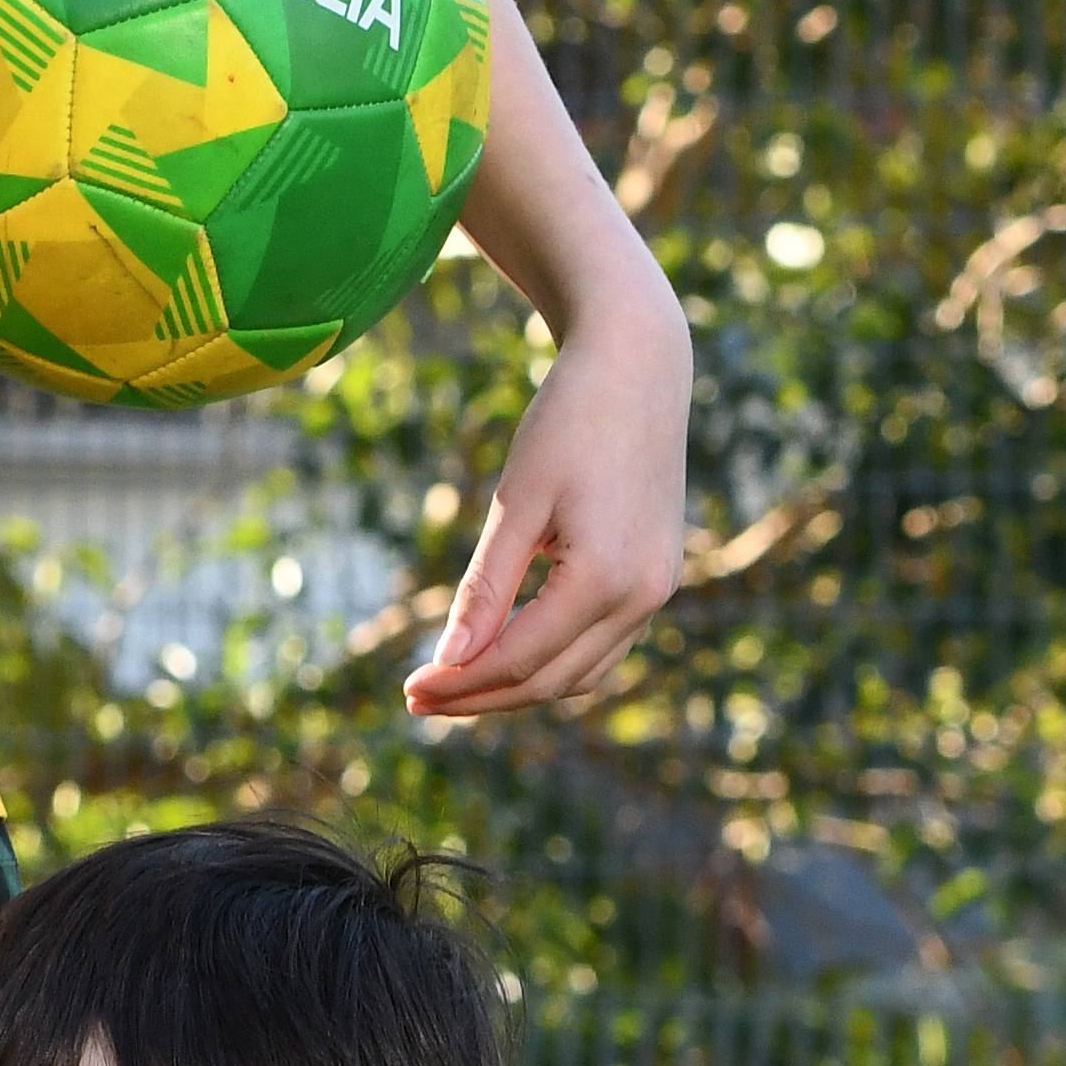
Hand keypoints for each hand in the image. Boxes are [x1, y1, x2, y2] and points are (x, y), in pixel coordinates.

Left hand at [404, 270, 692, 732]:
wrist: (639, 367)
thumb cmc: (569, 421)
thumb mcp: (516, 503)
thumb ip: (486, 589)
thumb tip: (449, 658)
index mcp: (605, 578)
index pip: (520, 660)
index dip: (460, 682)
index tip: (408, 689)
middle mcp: (641, 598)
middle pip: (550, 682)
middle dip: (481, 697)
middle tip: (418, 698)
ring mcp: (657, 593)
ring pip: (581, 676)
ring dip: (517, 690)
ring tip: (455, 684)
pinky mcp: (656, 580)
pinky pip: (603, 648)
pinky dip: (554, 663)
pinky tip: (507, 655)